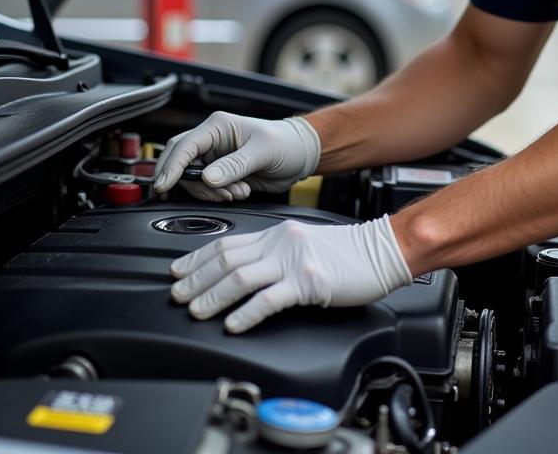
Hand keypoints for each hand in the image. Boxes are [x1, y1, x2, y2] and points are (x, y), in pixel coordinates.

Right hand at [152, 111, 319, 200]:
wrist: (300, 156)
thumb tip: (207, 177)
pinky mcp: (220, 174)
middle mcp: (211, 141)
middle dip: (193, 184)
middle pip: (181, 163)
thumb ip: (235, 165)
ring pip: (192, 180)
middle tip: (217, 194)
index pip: (184, 145)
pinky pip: (206, 189)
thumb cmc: (286, 143)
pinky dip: (218, 196)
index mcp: (217, 126)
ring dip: (211, 193)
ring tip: (239, 191)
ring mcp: (214, 159)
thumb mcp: (263, 152)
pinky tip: (239, 191)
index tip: (165, 185)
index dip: (171, 166)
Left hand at [168, 216, 412, 331]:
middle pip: (226, 258)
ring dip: (213, 296)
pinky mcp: (308, 281)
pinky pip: (269, 298)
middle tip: (176, 296)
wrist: (381, 251)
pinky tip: (233, 324)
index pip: (227, 242)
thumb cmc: (347, 252)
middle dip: (196, 279)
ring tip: (196, 311)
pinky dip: (246, 312)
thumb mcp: (303, 244)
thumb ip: (274, 254)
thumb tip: (242, 272)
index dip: (197, 258)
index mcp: (277, 233)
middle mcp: (280, 243)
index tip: (178, 272)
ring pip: (240, 276)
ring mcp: (293, 261)